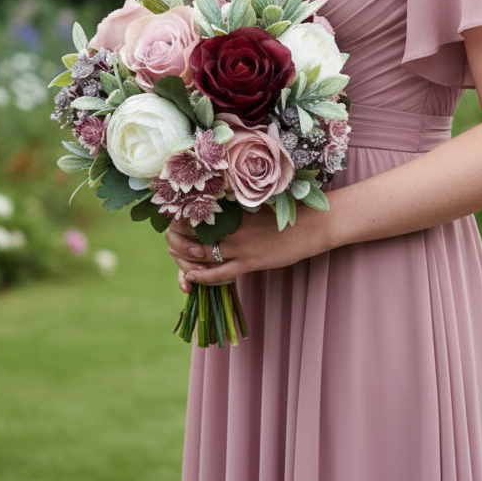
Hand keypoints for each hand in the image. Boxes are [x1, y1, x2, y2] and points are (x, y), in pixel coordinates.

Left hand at [163, 203, 329, 291]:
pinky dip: (202, 276)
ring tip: (175, 254)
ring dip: (184, 257)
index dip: (182, 217)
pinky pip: (219, 273)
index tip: (172, 218)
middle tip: (168, 239)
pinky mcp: (250, 263)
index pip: (199, 213)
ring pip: (202, 254)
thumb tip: (224, 205)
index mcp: (235, 209)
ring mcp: (240, 246)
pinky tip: (192, 277)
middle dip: (177, 238)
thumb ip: (241, 206)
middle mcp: (233, 227)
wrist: (312, 226)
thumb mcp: (262, 204)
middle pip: (194, 233)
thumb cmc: (289, 212)